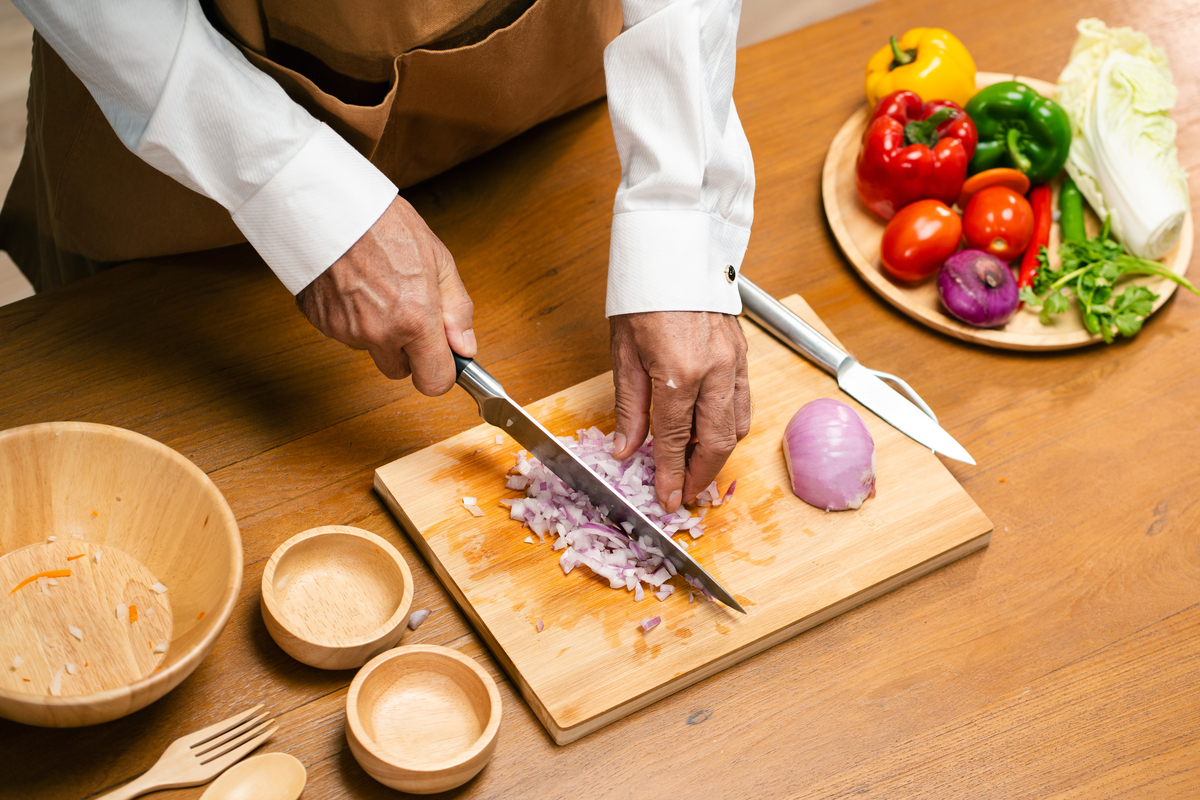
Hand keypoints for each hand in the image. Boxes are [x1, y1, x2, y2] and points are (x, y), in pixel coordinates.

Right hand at [296, 196, 474, 394]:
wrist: (329, 205)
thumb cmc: (384, 224)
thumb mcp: (440, 261)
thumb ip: (458, 311)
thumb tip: (466, 347)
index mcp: (415, 320)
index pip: (434, 382)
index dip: (441, 372)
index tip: (442, 358)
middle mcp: (379, 333)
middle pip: (399, 370)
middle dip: (407, 350)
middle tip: (407, 310)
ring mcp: (346, 330)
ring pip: (370, 348)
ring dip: (377, 330)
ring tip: (376, 286)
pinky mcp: (321, 322)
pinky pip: (344, 332)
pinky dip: (351, 316)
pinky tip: (353, 284)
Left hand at [609, 311, 750, 513]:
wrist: (673, 249)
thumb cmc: (643, 295)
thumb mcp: (623, 353)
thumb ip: (630, 406)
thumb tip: (626, 449)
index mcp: (678, 374)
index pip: (675, 440)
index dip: (671, 475)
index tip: (667, 500)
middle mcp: (714, 372)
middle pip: (717, 442)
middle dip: (701, 475)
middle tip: (685, 492)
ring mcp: (733, 362)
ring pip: (737, 426)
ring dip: (718, 453)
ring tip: (695, 466)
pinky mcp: (742, 353)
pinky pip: (744, 402)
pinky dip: (730, 425)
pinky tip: (711, 431)